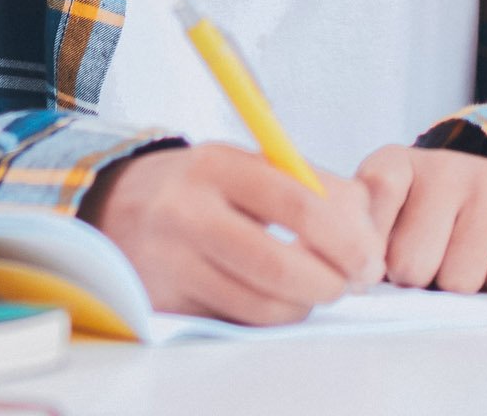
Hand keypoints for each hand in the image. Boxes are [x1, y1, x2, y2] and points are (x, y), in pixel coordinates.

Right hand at [83, 144, 383, 324]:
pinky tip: (281, 300)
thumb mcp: (248, 164)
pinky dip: (270, 317)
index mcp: (218, 165)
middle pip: (278, 265)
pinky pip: (235, 321)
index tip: (369, 257)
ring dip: (304, 305)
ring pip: (259, 303)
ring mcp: (171, 261)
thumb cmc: (204, 185)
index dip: (344, 237)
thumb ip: (311, 185)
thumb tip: (367, 225)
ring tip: (318, 291)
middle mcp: (188, 212)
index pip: (297, 202)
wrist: (117, 205)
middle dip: (330, 283)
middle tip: (352, 284)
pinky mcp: (165, 301)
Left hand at [355, 144, 486, 292]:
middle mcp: (445, 165)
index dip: (367, 254)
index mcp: (394, 165)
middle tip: (429, 257)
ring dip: (458, 281)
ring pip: (460, 280)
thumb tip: (361, 281)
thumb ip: (361, 244)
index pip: (369, 207)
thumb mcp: (383, 220)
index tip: (376, 260)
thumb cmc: (426, 220)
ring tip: (462, 253)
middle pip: (411, 265)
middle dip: (417, 278)